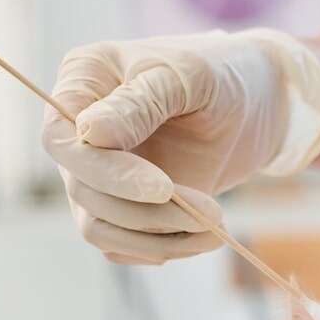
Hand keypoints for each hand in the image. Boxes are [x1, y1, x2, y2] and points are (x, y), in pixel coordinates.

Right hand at [38, 29, 319, 263]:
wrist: (258, 101)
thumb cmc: (222, 72)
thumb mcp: (189, 76)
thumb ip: (139, 102)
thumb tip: (88, 133)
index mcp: (83, 82)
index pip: (60, 140)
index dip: (105, 173)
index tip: (163, 189)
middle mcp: (80, 132)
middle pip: (82, 191)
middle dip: (145, 212)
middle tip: (212, 213)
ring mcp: (100, 172)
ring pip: (98, 227)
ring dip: (156, 238)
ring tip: (214, 227)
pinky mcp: (125, 205)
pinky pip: (124, 244)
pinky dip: (165, 247)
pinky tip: (205, 235)